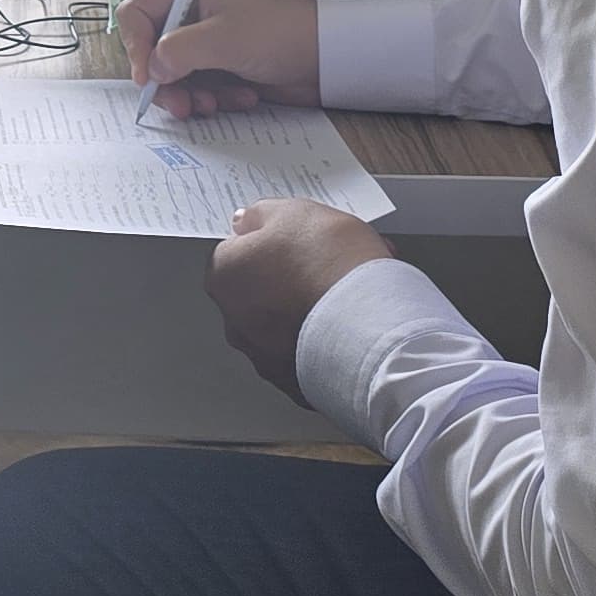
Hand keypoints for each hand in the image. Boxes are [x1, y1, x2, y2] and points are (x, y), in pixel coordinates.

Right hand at [120, 0, 320, 119]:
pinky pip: (198, 86)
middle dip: (165, 81)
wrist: (327, 58)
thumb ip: (177, 52)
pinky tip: (239, 97)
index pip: (138, 13)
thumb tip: (151, 69)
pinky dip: (213, 98)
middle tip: (179, 104)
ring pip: (174, 74)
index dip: (135, 45)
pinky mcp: (222, 65)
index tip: (146, 76)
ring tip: (213, 104)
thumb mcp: (223, 39)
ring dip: (191, 95)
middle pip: (152, 50)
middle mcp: (194, 12)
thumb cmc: (283, 32)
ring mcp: (208, 40)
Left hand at [207, 199, 396, 401]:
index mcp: (225, 275)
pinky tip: (353, 324)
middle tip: (333, 263)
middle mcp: (234, 321)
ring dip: (312, 307)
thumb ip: (262, 214)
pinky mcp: (294, 382)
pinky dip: (325, 339)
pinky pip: (308, 352)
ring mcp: (263, 356)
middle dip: (295, 275)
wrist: (370, 325)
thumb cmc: (330, 267)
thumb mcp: (295, 212)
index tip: (298, 239)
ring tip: (354, 293)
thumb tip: (246, 220)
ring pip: (288, 321)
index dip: (275, 241)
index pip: (240, 251)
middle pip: (265, 288)